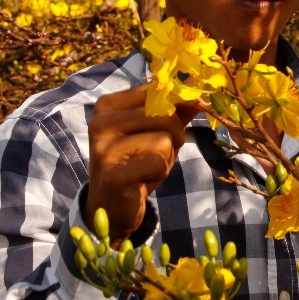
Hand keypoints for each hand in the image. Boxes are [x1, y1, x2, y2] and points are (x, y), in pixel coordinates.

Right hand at [85, 84, 197, 246]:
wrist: (111, 207)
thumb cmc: (136, 162)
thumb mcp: (154, 132)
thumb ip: (174, 111)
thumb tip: (197, 95)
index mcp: (108, 105)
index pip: (157, 92)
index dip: (173, 111)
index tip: (160, 130)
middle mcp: (101, 122)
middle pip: (165, 116)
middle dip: (173, 137)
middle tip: (155, 154)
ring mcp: (104, 149)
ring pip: (164, 140)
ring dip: (166, 158)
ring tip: (146, 168)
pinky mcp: (112, 174)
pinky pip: (158, 162)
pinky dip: (160, 172)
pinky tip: (143, 179)